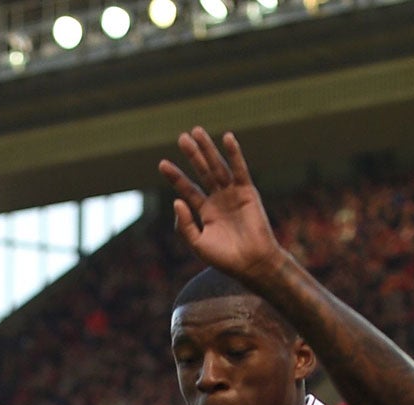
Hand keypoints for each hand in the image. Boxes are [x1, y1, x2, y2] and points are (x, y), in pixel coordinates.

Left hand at [159, 128, 284, 283]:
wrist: (251, 264)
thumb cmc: (225, 259)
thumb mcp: (198, 243)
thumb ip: (184, 224)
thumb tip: (176, 200)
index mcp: (205, 212)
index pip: (187, 189)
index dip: (176, 176)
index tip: (162, 163)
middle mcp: (218, 200)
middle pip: (202, 172)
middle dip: (192, 155)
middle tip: (182, 138)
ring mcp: (233, 194)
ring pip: (218, 167)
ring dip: (208, 149)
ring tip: (197, 132)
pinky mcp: (247, 192)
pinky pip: (240, 170)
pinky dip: (234, 154)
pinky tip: (227, 138)